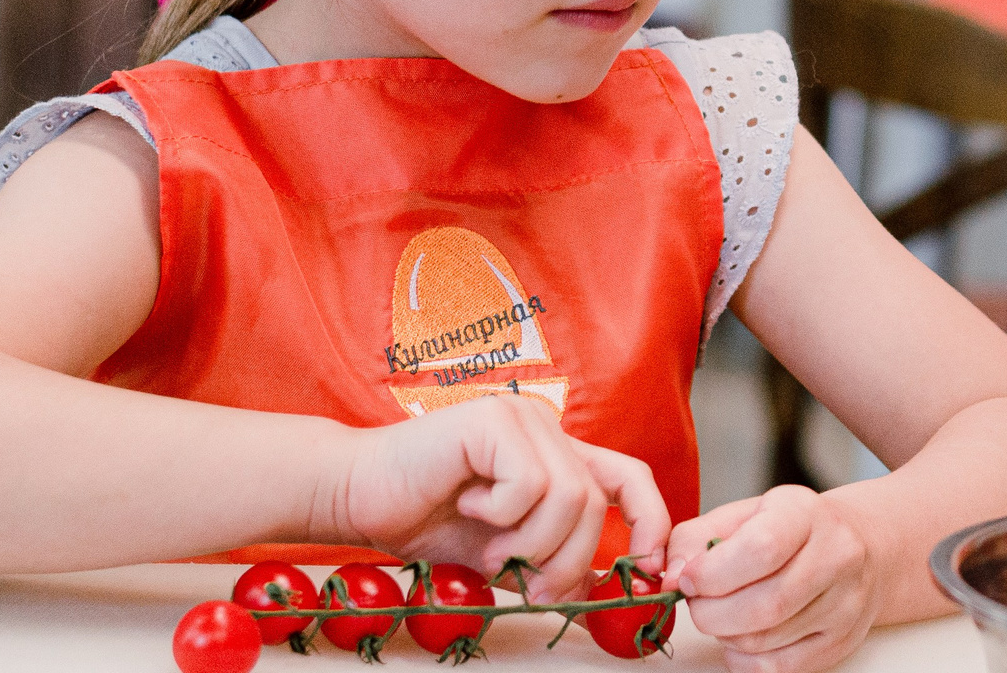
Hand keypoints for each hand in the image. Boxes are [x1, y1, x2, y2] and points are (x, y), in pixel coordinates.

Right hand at [326, 393, 667, 600]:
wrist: (355, 496)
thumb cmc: (423, 520)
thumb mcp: (502, 554)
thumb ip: (548, 560)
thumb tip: (596, 589)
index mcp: (554, 455)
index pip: (629, 478)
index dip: (651, 522)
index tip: (647, 569)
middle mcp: (545, 428)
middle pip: (594, 503)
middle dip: (567, 560)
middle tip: (528, 585)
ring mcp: (521, 416)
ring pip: (568, 495)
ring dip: (528, 542)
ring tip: (487, 547)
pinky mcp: (493, 418)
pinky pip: (529, 483)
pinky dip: (501, 514)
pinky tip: (468, 504)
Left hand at [665, 484, 879, 672]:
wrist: (861, 547)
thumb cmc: (790, 529)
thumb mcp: (743, 515)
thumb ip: (695, 538)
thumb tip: (670, 577)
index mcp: (806, 514)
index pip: (761, 549)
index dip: (713, 573)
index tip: (689, 579)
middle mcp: (837, 556)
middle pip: (763, 605)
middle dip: (711, 613)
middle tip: (698, 603)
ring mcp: (845, 603)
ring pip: (766, 640)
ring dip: (725, 634)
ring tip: (722, 614)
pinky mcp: (841, 640)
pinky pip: (779, 668)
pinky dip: (745, 659)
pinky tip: (741, 636)